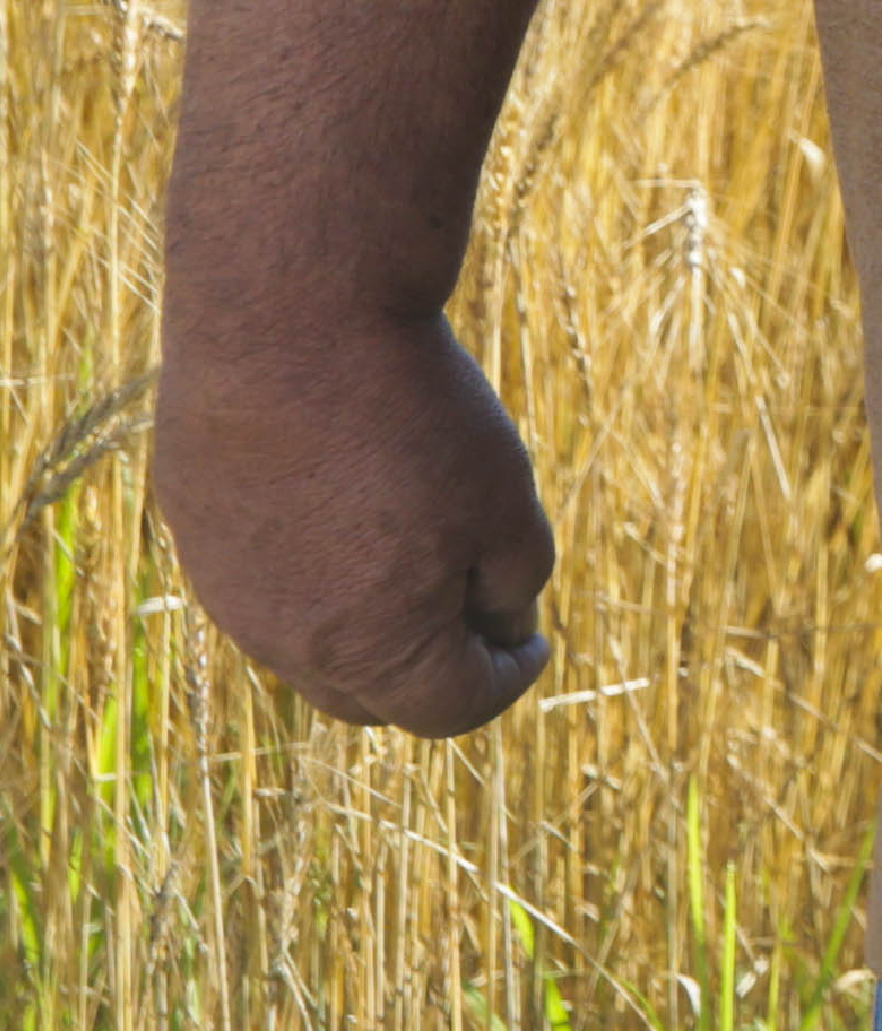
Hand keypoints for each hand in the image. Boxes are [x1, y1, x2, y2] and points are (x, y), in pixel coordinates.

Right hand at [150, 307, 557, 735]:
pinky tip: (345, 507)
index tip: (535, 640)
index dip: (507, 680)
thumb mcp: (505, 503)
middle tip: (479, 609)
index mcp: (373, 650)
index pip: (450, 710)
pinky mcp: (197, 536)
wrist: (292, 321)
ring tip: (415, 549)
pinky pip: (262, 586)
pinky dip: (313, 573)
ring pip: (311, 647)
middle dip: (433, 670)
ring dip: (367, 624)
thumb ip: (512, 584)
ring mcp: (228, 594)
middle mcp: (286, 643)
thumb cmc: (416, 416)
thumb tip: (498, 625)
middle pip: (373, 698)